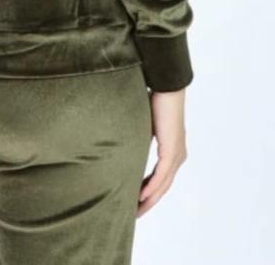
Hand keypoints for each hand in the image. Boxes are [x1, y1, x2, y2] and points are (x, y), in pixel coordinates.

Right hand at [137, 87, 187, 216]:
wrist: (167, 88)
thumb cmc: (156, 100)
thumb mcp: (144, 125)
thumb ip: (138, 137)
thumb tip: (123, 143)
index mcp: (173, 150)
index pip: (161, 178)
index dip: (148, 190)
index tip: (136, 200)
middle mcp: (178, 156)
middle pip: (163, 187)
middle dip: (149, 201)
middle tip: (135, 213)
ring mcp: (176, 155)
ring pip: (163, 185)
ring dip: (149, 199)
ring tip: (136, 211)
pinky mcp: (172, 151)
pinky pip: (161, 175)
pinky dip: (151, 187)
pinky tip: (141, 196)